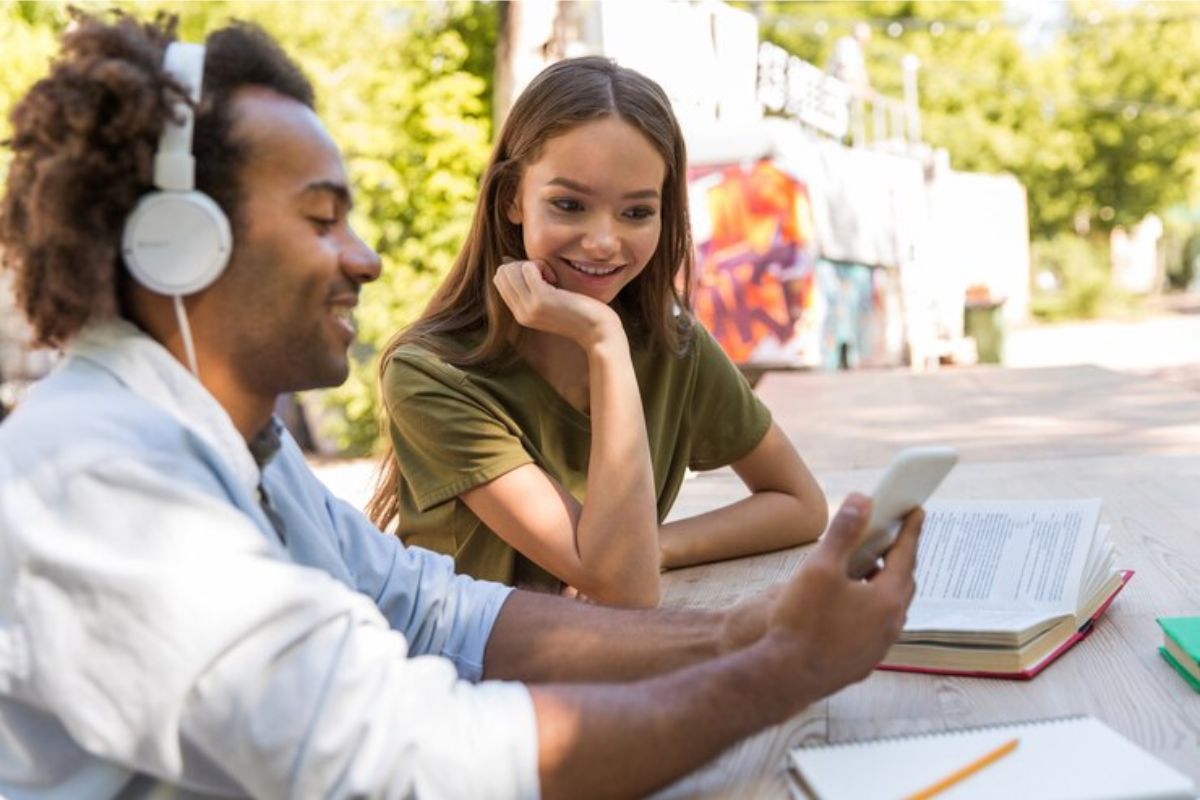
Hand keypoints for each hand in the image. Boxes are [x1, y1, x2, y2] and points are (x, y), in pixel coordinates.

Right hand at [494, 259, 621, 348]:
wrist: (598, 332)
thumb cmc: (579, 311)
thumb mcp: (549, 299)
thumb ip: (530, 285)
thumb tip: (507, 260)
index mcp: (520, 314)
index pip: (500, 279)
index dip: (519, 270)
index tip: (541, 278)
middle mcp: (520, 313)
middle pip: (502, 272)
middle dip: (522, 265)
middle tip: (546, 275)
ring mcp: (529, 307)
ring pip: (511, 269)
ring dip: (532, 264)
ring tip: (551, 277)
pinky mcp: (542, 300)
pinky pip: (528, 268)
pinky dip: (542, 265)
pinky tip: (556, 278)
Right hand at [761, 493, 921, 709]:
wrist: (786, 675)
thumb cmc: (803, 622)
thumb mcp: (821, 567)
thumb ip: (844, 532)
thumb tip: (862, 502)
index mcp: (887, 598)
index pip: (906, 555)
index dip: (911, 530)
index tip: (916, 511)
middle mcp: (890, 624)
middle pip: (903, 582)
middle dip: (898, 557)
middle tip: (889, 538)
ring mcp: (878, 646)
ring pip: (890, 608)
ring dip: (883, 585)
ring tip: (866, 569)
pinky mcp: (862, 661)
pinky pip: (874, 628)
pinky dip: (870, 609)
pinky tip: (848, 607)